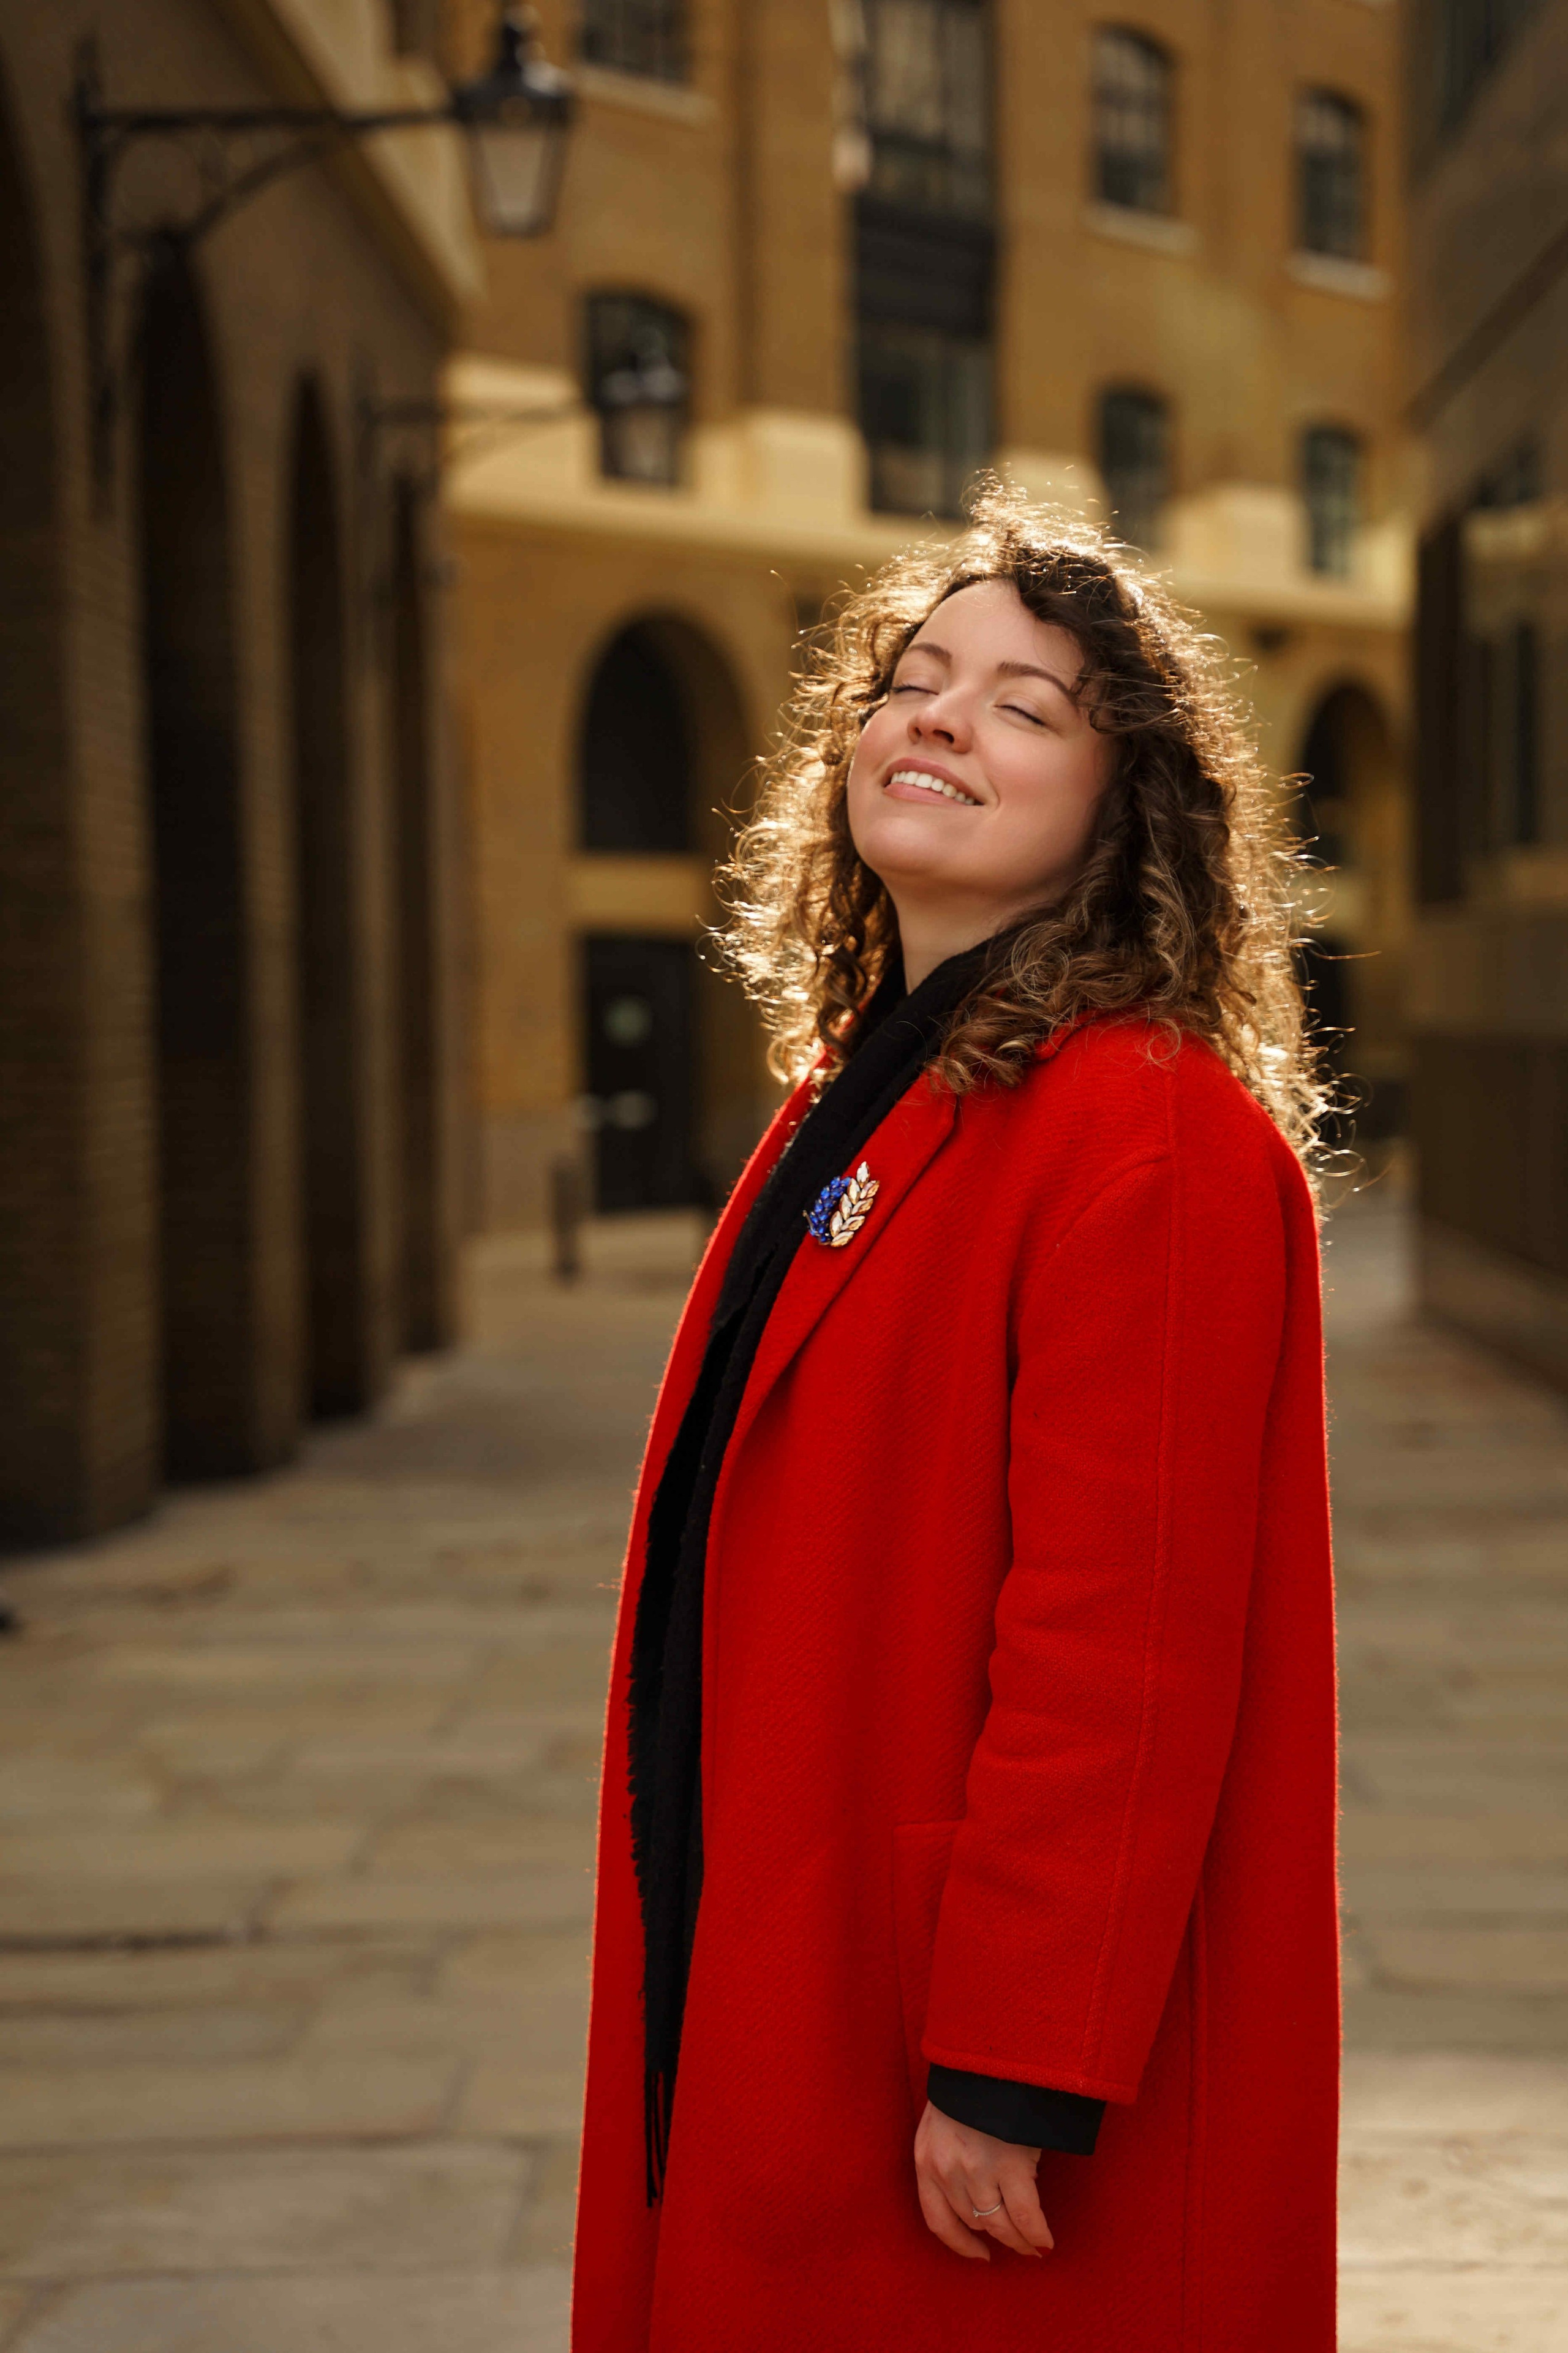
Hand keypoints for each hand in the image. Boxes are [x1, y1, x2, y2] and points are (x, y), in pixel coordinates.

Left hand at [913, 2100, 1054, 2262]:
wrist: (990, 2053)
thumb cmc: (969, 2084)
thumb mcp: (943, 2121)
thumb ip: (951, 2156)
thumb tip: (976, 2190)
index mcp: (925, 2158)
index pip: (936, 2219)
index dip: (960, 2243)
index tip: (979, 2255)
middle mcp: (945, 2171)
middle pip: (973, 2223)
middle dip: (999, 2239)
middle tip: (1019, 2247)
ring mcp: (976, 2170)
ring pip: (999, 2224)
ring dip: (1020, 2241)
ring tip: (1035, 2247)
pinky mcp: (1009, 2165)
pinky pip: (1026, 2215)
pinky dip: (1037, 2234)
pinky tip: (1045, 2242)